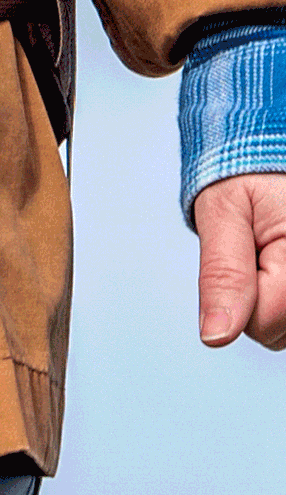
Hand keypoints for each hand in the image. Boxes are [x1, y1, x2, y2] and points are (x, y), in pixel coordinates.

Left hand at [193, 171, 285, 349]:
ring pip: (283, 335)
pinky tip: (276, 270)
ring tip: (269, 254)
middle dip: (255, 297)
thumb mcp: (224, 208)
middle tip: (257, 247)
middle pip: (275, 333)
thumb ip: (223, 272)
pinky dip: (278, 304)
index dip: (239, 290)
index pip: (265, 319)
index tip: (245, 246)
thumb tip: (215, 335)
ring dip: (269, 302)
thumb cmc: (248, 174)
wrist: (270, 159)